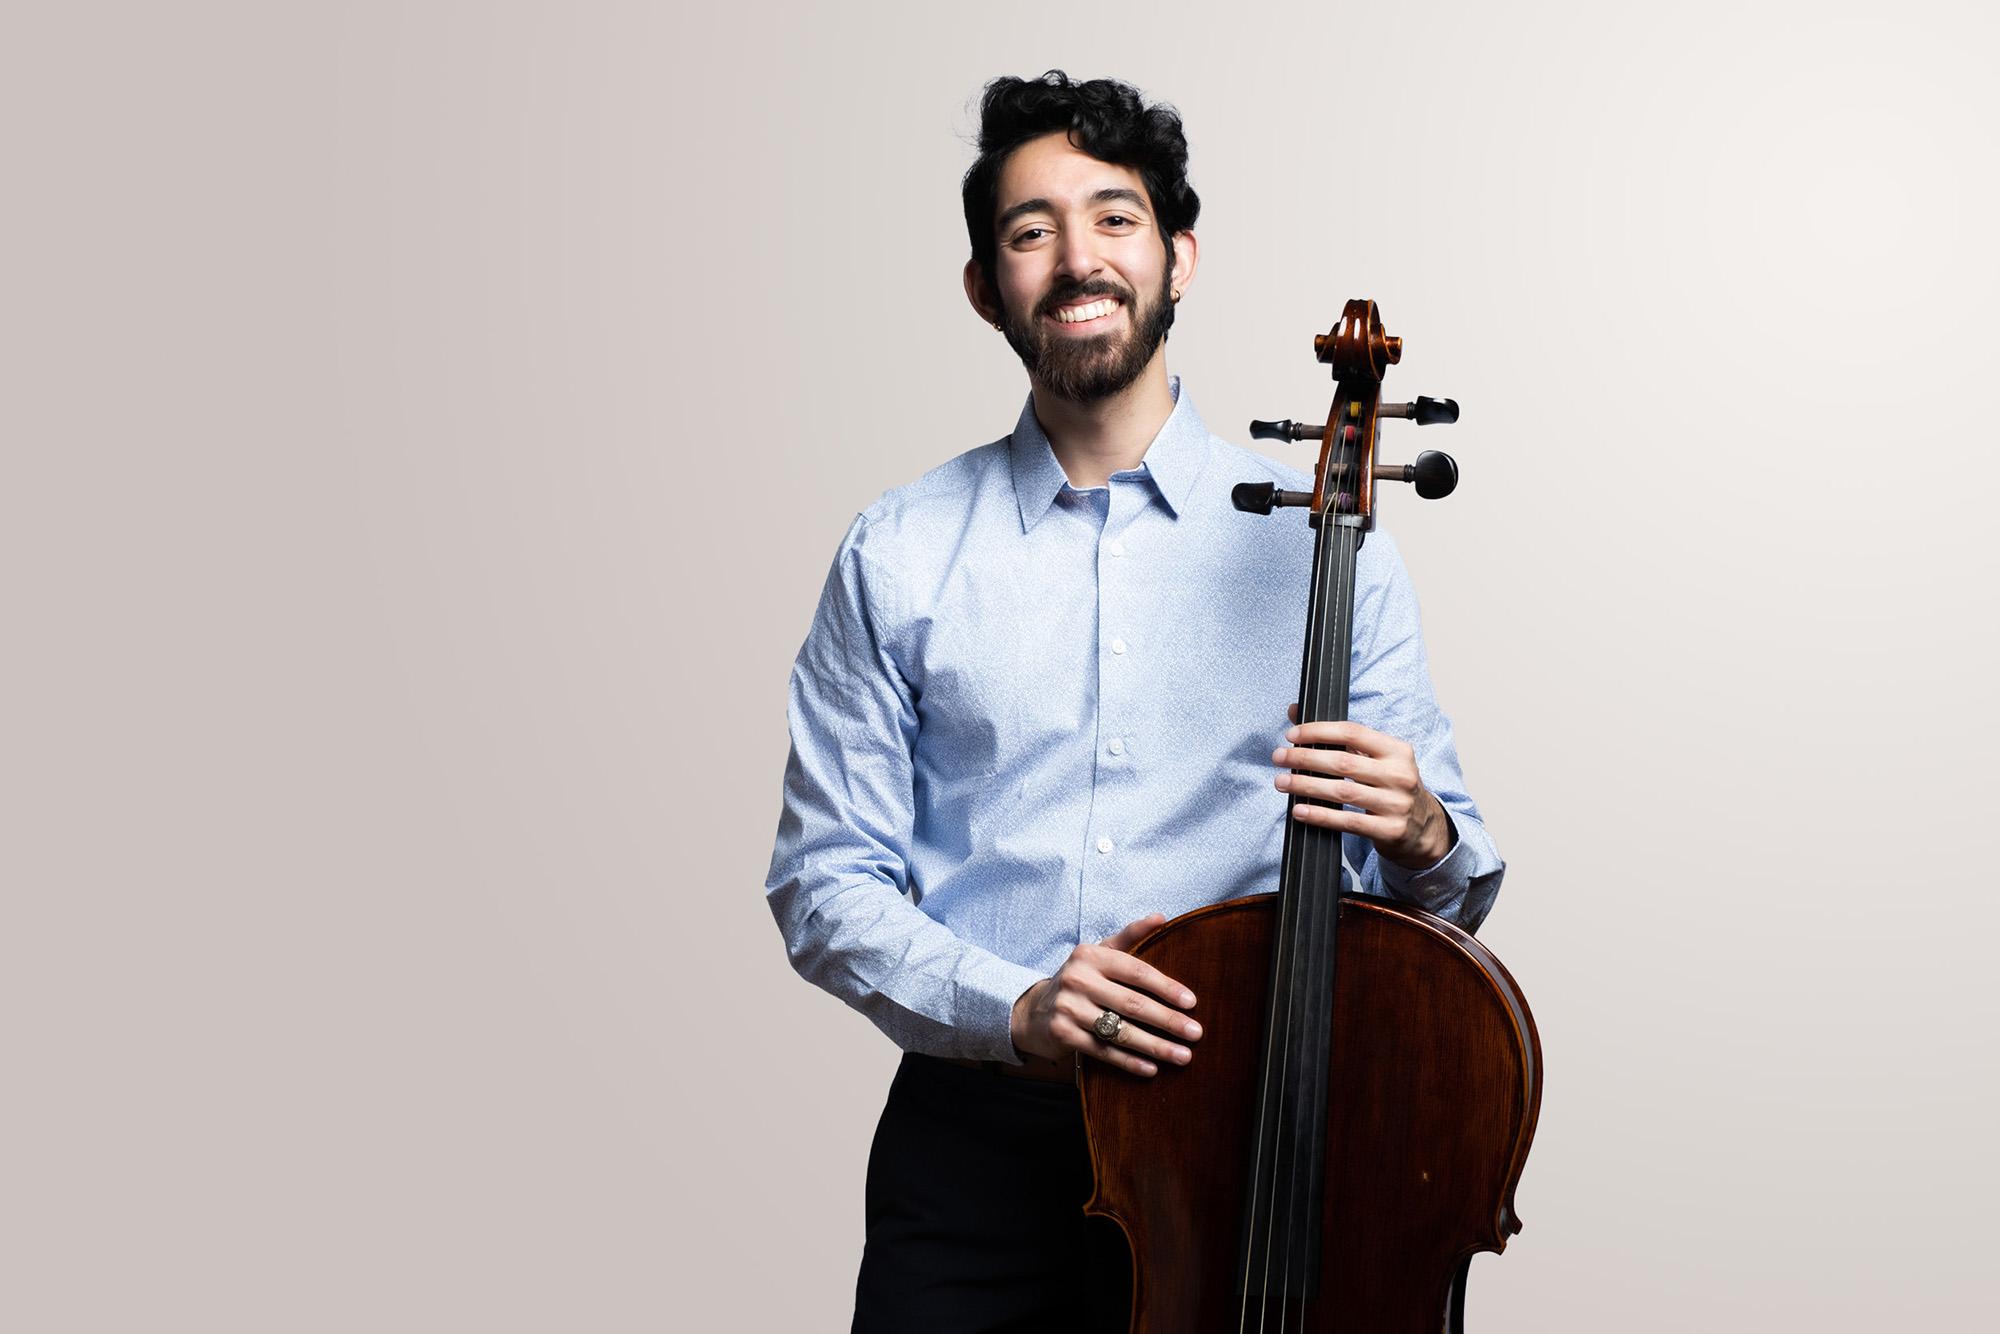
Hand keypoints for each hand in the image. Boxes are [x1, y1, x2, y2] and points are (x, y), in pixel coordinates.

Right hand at [1009, 913, 1200, 1077]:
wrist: (1034, 1010)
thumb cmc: (1079, 980)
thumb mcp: (1099, 953)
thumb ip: (1130, 936)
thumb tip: (1161, 917)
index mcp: (1091, 955)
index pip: (1137, 972)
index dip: (1166, 987)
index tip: (1192, 1003)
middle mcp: (1078, 979)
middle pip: (1133, 1004)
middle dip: (1168, 1021)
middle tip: (1196, 1033)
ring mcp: (1068, 1008)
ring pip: (1120, 1031)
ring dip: (1156, 1046)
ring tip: (1183, 1056)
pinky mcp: (1063, 1034)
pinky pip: (1104, 1051)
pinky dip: (1129, 1062)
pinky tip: (1152, 1069)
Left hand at [1277, 703, 1452, 869]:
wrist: (1424, 828)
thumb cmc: (1391, 787)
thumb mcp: (1377, 759)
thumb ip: (1340, 738)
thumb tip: (1294, 711)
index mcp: (1396, 750)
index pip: (1352, 732)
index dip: (1319, 731)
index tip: (1292, 735)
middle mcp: (1399, 774)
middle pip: (1343, 763)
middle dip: (1305, 759)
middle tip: (1279, 757)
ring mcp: (1396, 803)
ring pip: (1342, 792)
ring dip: (1306, 786)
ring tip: (1282, 783)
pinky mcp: (1390, 829)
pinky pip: (1348, 821)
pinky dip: (1320, 815)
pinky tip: (1300, 810)